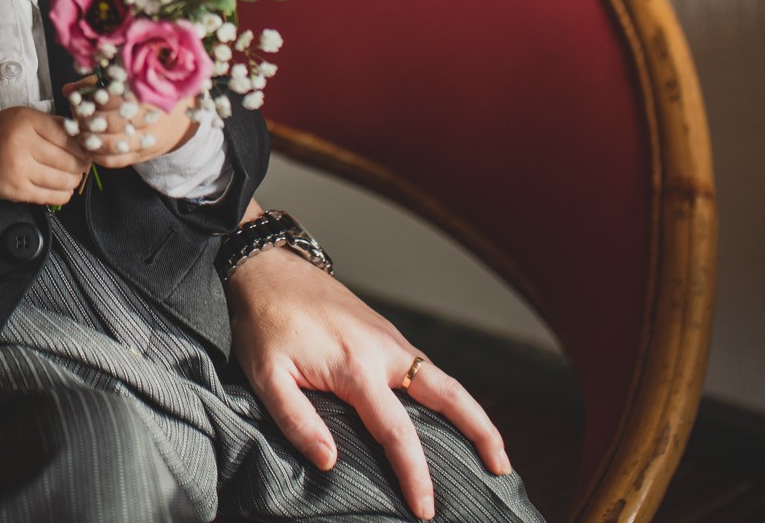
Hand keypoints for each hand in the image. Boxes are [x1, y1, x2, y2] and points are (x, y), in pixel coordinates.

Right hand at [0, 107, 89, 204]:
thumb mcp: (18, 116)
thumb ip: (48, 123)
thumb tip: (80, 135)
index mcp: (24, 122)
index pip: (67, 135)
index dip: (83, 143)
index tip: (87, 146)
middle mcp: (21, 145)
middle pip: (69, 159)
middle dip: (82, 163)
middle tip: (84, 162)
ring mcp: (19, 171)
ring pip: (64, 180)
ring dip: (74, 179)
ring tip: (73, 174)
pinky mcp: (17, 191)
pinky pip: (52, 196)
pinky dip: (63, 194)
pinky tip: (62, 187)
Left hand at [61, 81, 194, 169]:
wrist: (178, 120)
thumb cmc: (148, 97)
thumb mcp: (127, 83)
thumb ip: (96, 84)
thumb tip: (68, 89)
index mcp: (147, 93)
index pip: (113, 97)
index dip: (91, 100)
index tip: (78, 99)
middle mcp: (151, 117)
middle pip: (111, 122)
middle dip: (88, 121)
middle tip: (75, 117)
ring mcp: (148, 139)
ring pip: (112, 143)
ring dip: (90, 140)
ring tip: (79, 133)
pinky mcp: (144, 156)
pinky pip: (116, 161)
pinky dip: (98, 156)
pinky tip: (89, 148)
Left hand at [226, 246, 509, 520]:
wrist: (267, 265)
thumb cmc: (262, 321)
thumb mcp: (265, 375)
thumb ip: (297, 421)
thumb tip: (330, 462)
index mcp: (356, 367)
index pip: (396, 432)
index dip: (414, 474)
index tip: (424, 508)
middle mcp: (384, 351)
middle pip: (449, 395)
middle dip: (481, 433)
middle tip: (501, 470)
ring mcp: (389, 339)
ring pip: (443, 380)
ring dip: (472, 413)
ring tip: (491, 449)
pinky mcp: (384, 332)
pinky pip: (425, 368)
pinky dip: (447, 393)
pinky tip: (447, 414)